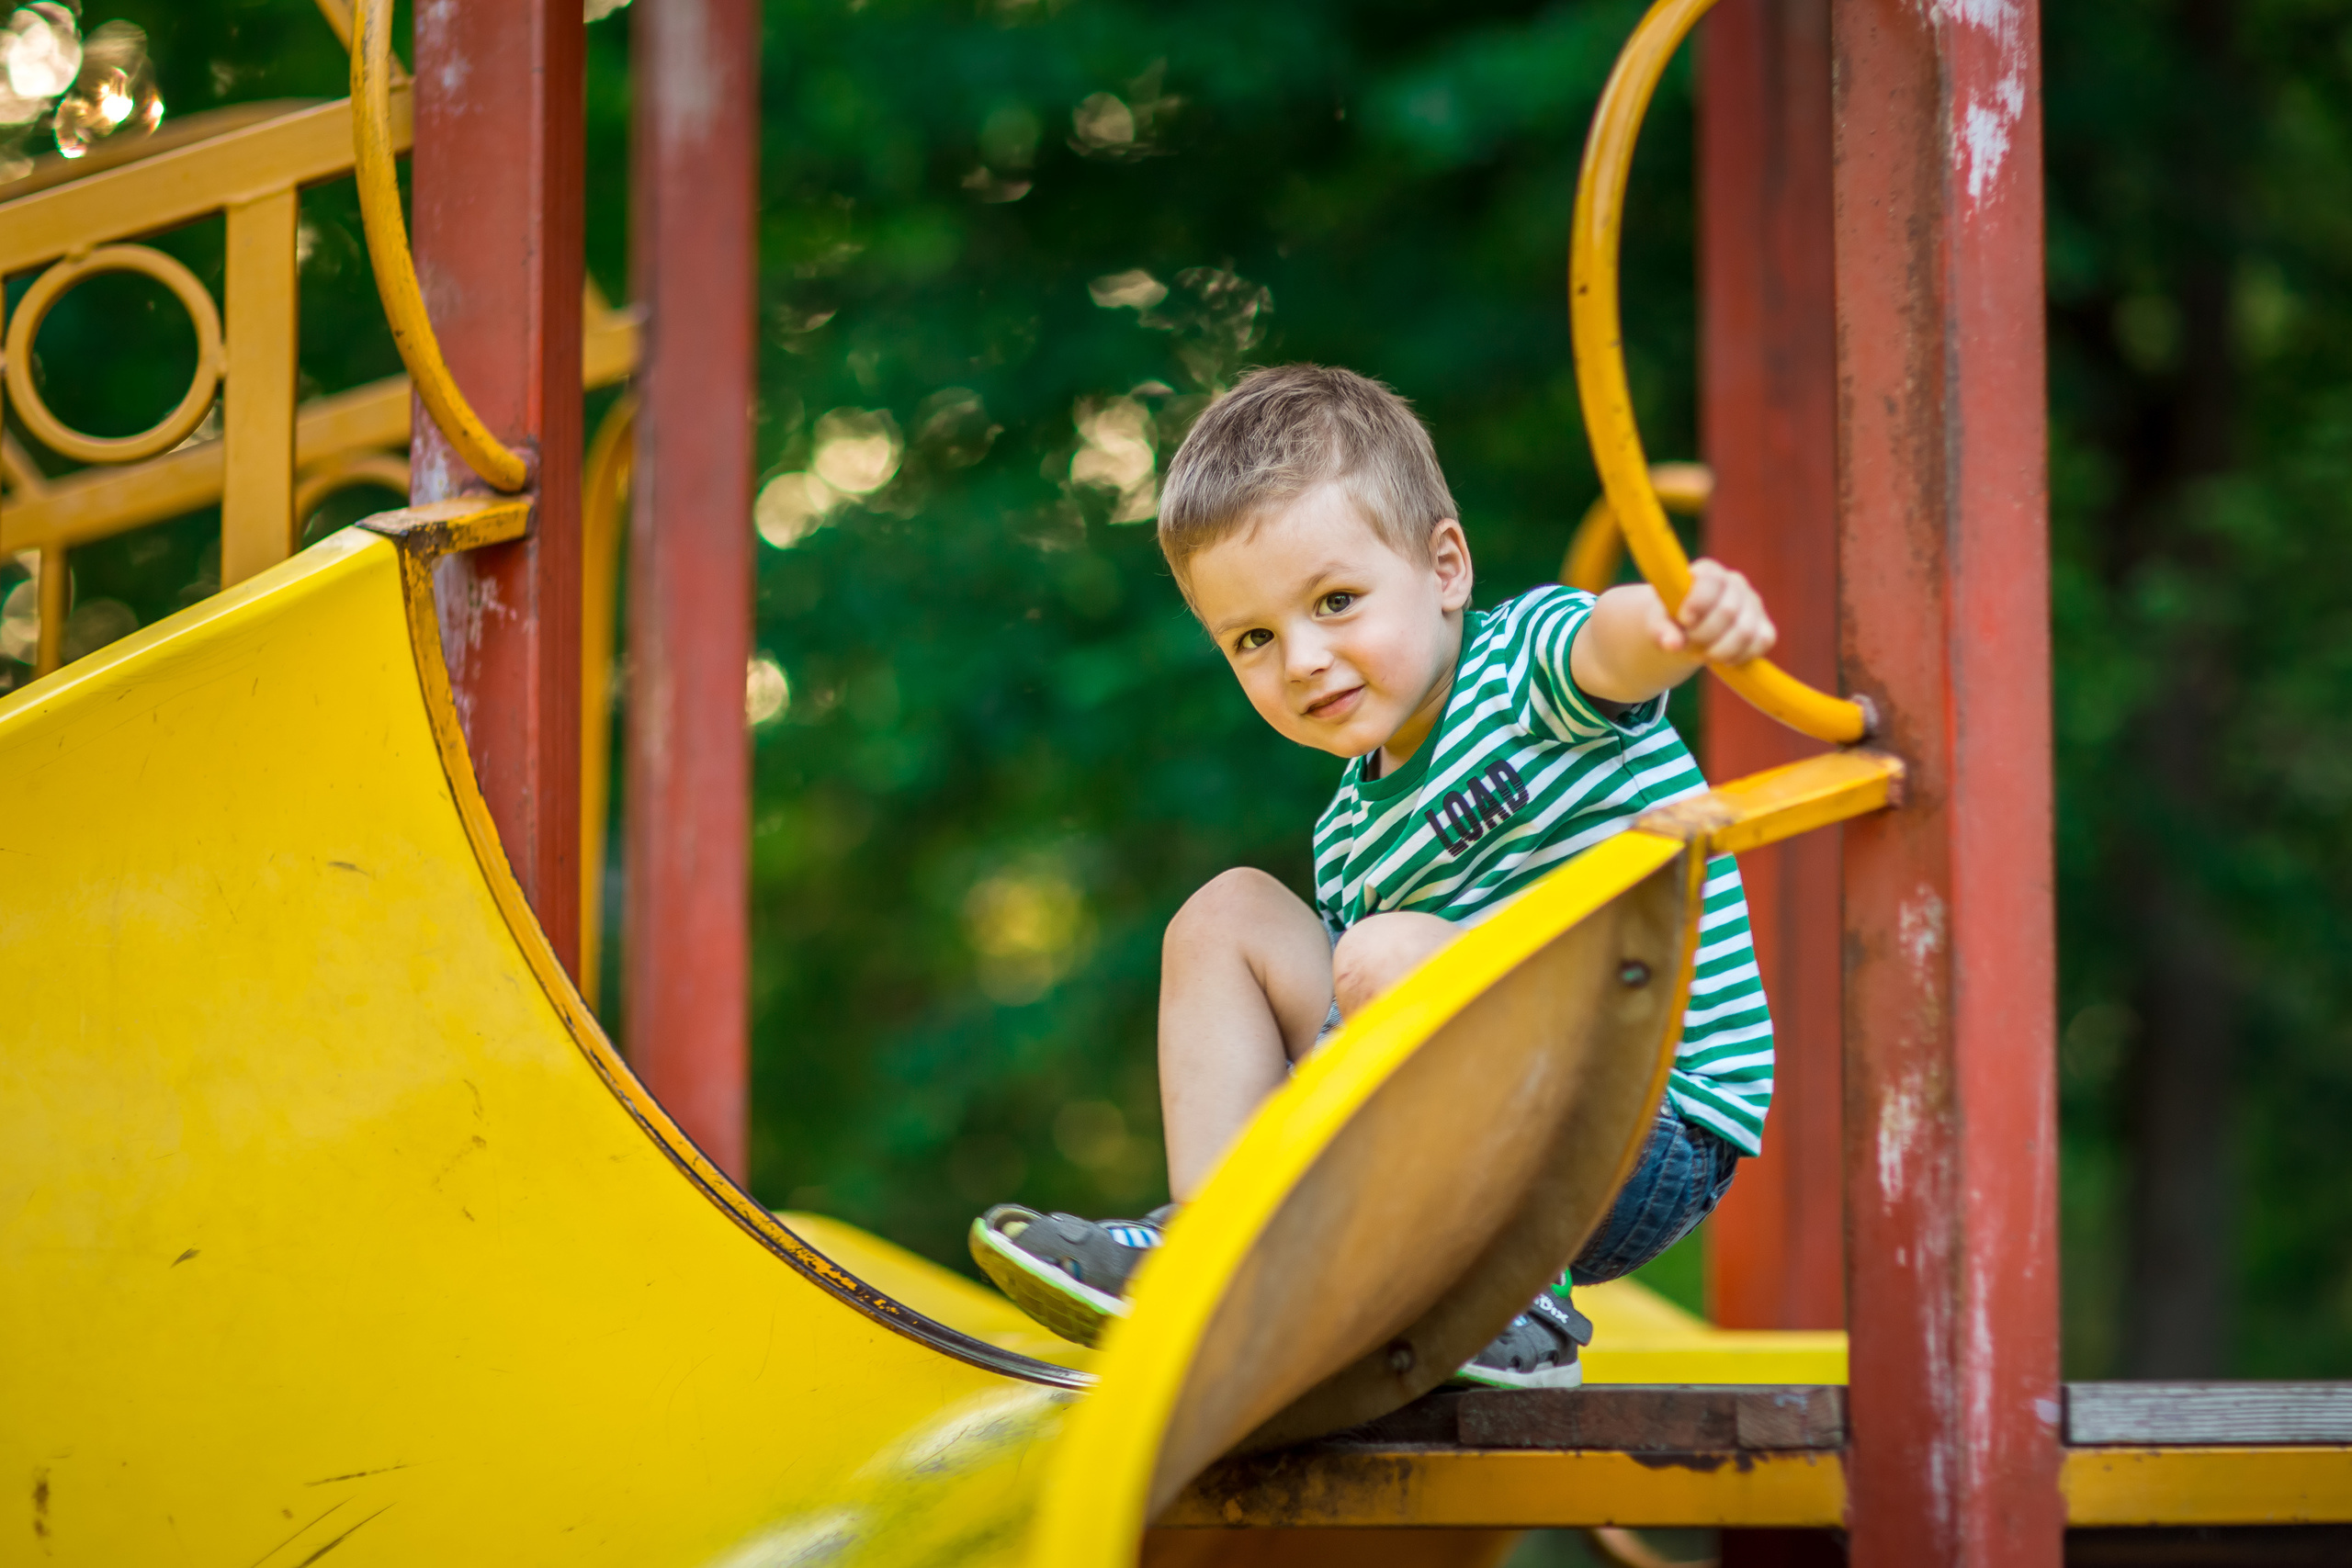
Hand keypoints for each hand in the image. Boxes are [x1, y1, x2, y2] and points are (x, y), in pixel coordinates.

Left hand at [1650, 558, 1775, 665]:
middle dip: (1703, 634)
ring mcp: (1753, 604)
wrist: (1684, 633)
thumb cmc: (1670, 619)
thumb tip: (1672, 645)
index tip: (1684, 621)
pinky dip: (1739, 657)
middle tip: (1689, 642)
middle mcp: (1735, 583)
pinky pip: (1761, 643)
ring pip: (1745, 631)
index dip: (1698, 603)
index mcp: (1708, 572)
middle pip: (1727, 611)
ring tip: (1701, 654)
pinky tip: (1721, 660)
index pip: (1712, 580)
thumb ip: (1660, 628)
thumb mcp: (1657, 620)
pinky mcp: (1764, 628)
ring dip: (1719, 651)